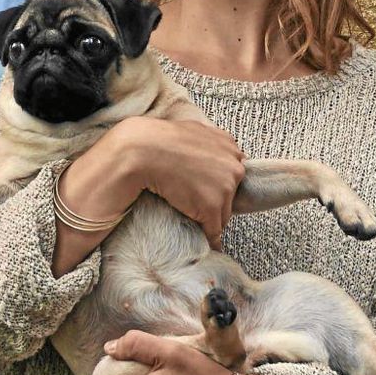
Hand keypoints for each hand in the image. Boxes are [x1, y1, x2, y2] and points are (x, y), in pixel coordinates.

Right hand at [116, 117, 244, 248]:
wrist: (142, 151)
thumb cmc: (159, 139)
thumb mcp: (191, 130)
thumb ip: (208, 140)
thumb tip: (210, 146)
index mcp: (229, 147)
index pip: (233, 173)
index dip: (218, 183)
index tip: (207, 188)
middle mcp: (233, 167)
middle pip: (231, 195)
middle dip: (216, 200)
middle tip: (195, 202)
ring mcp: (224, 188)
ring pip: (223, 214)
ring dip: (211, 218)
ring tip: (193, 218)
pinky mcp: (211, 208)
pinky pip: (214, 230)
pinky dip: (210, 238)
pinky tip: (208, 244)